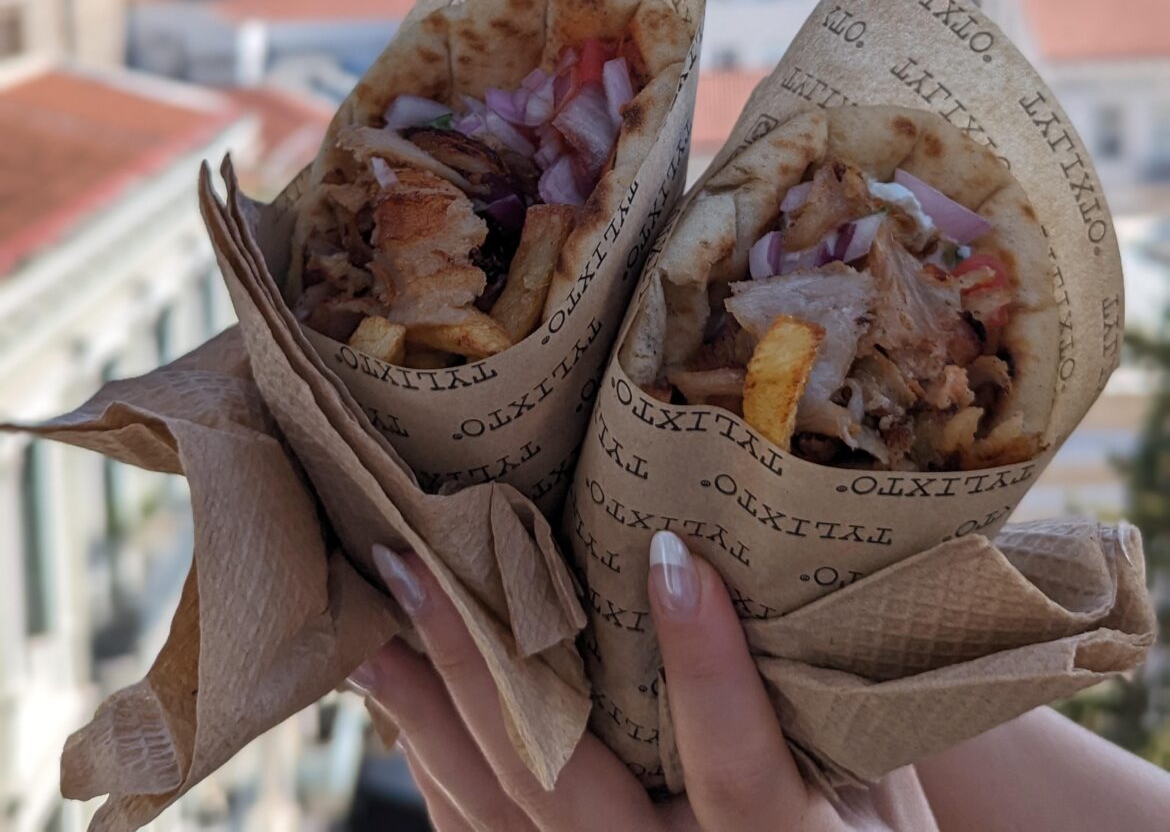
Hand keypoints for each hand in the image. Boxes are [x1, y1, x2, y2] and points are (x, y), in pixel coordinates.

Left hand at [349, 531, 895, 830]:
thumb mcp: (885, 790)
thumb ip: (822, 692)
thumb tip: (768, 542)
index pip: (739, 763)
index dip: (706, 663)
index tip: (671, 551)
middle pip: (560, 787)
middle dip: (479, 669)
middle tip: (415, 563)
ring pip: (495, 815)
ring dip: (424, 713)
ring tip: (372, 619)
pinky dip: (433, 764)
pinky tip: (398, 698)